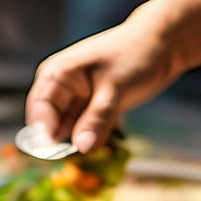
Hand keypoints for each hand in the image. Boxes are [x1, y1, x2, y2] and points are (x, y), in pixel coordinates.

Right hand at [25, 17, 179, 153]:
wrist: (161, 46)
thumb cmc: (134, 56)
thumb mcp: (115, 89)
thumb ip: (97, 119)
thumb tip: (81, 148)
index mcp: (56, 75)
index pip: (40, 112)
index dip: (45, 135)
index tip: (57, 154)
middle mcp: (60, 89)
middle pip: (50, 125)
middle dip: (63, 142)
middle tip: (82, 154)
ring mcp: (75, 100)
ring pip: (68, 132)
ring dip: (80, 142)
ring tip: (99, 141)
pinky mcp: (90, 108)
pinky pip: (84, 131)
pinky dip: (92, 138)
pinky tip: (105, 138)